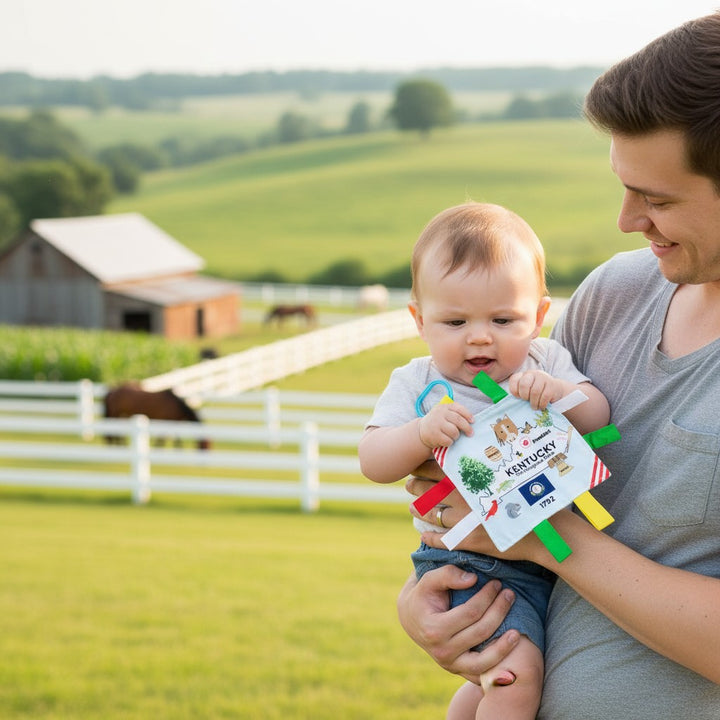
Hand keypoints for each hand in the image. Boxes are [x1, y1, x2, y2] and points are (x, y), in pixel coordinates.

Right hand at [397, 566, 519, 684]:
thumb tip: (473, 579)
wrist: (410, 618)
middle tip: (510, 594)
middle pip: (481, 632)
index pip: (470, 613)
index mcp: (434, 629)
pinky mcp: (458, 671)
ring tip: (517, 632)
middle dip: (499, 611)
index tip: (497, 583)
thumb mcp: (428, 580)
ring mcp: (450, 665)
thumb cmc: (422, 595)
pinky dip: (497, 669)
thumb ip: (448, 574)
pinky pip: (481, 674)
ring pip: (484, 662)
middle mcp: (442, 651)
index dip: (487, 597)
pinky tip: (511, 659)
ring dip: (504, 647)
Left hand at [405, 475, 542, 561]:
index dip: (422, 467)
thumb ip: (485, 469)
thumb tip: (472, 458)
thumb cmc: (526, 498)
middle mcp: (463, 496)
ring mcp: (463, 519)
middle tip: (409, 485)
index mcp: (470, 478)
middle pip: (429, 489)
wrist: (542, 530)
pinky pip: (440, 540)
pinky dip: (430, 538)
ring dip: (419, 510)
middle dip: (415, 486)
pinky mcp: (466, 540)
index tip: (415, 466)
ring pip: (431, 513)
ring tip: (413, 508)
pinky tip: (425, 536)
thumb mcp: (505, 477)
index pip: (437, 468)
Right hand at [418, 402, 473, 448]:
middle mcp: (439, 413)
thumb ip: (455, 414)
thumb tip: (471, 422)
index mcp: (444, 407)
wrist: (421, 431)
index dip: (467, 415)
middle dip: (467, 428)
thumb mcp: (444, 414)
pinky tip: (446, 441)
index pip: (459, 408)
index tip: (473, 421)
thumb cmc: (438, 422)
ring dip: (457, 436)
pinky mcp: (434, 435)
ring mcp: (436, 424)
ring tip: (454, 436)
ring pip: (454, 431)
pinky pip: (448, 440)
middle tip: (470, 433)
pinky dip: (450, 442)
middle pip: (458, 420)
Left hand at [508, 370, 563, 409]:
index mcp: (522, 375)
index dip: (514, 391)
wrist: (555, 389)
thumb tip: (511, 404)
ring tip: (534, 407)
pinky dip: (542, 404)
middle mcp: (532, 374)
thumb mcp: (526, 391)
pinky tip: (541, 406)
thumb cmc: (536, 393)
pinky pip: (545, 396)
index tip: (518, 397)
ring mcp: (542, 377)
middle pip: (524, 384)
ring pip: (535, 391)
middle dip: (524, 396)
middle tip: (527, 401)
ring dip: (534, 402)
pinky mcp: (552, 384)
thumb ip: (518, 394)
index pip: (514, 380)